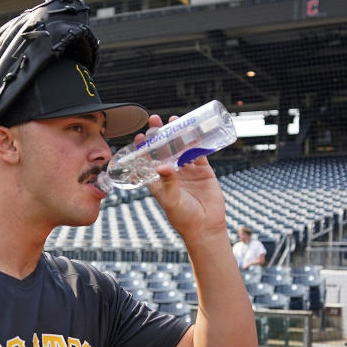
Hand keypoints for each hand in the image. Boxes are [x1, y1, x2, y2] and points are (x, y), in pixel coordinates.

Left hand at [142, 115, 227, 241]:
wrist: (205, 227)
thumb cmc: (183, 218)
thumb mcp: (171, 200)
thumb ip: (167, 183)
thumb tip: (161, 166)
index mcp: (158, 181)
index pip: (147, 160)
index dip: (143, 148)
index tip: (140, 136)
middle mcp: (171, 173)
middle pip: (163, 149)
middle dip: (159, 135)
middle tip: (155, 120)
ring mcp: (187, 171)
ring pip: (181, 148)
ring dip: (177, 134)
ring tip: (174, 120)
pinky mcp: (203, 170)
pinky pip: (199, 152)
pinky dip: (196, 141)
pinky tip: (193, 129)